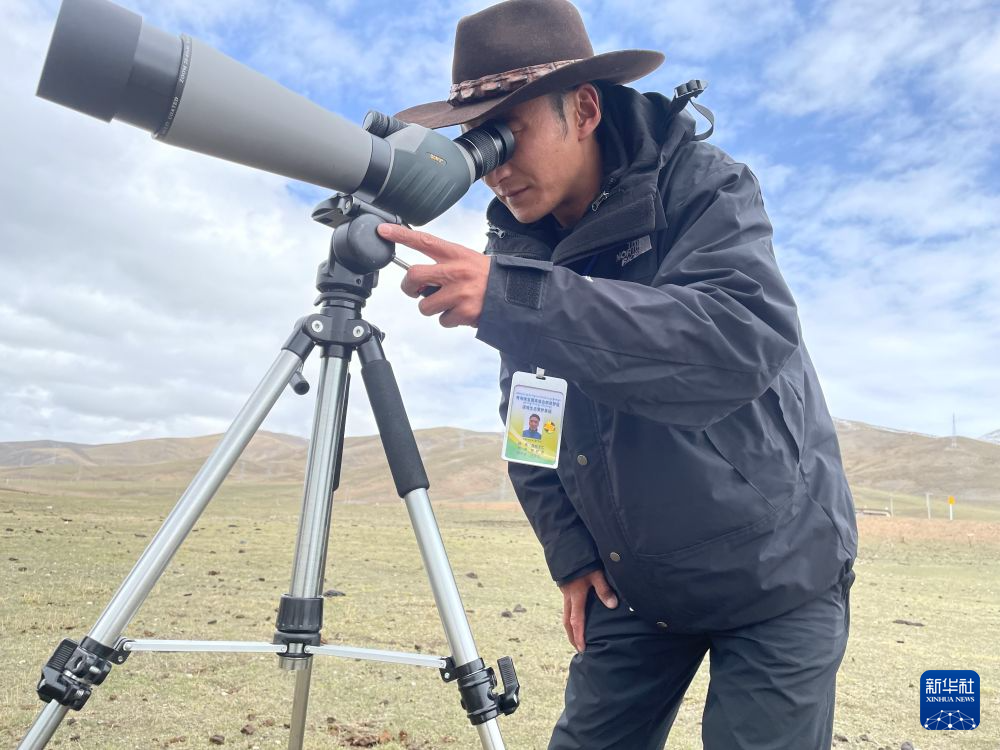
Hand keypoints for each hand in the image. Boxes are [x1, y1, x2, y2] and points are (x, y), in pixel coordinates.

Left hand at [376, 223, 491, 327]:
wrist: (514, 295)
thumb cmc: (488, 278)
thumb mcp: (468, 261)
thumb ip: (445, 265)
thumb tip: (419, 279)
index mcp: (456, 255)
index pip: (425, 241)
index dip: (401, 235)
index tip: (382, 230)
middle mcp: (456, 271)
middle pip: (414, 275)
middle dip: (409, 287)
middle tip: (415, 290)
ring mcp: (459, 293)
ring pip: (425, 305)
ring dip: (433, 308)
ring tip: (450, 303)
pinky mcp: (464, 312)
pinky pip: (442, 320)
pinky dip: (450, 320)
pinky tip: (463, 312)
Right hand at [559, 569, 617, 652]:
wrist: (567, 548)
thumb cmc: (583, 561)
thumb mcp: (596, 574)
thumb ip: (604, 589)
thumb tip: (612, 606)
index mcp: (576, 596)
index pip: (577, 621)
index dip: (579, 636)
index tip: (582, 649)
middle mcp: (569, 597)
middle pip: (567, 621)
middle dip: (572, 636)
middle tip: (578, 648)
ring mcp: (566, 593)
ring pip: (566, 614)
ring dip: (570, 627)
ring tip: (576, 637)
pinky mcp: (566, 588)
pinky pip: (567, 607)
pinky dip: (570, 617)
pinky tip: (576, 617)